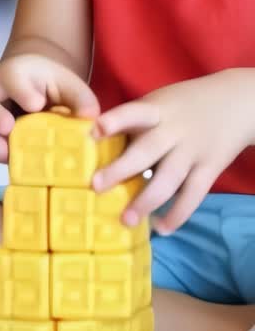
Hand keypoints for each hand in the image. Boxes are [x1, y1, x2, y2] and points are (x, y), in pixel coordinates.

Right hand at [0, 53, 99, 162]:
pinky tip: (1, 156)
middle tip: (8, 128)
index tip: (36, 104)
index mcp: (17, 72)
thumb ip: (81, 98)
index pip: (12, 75)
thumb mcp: (69, 87)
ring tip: (3, 152)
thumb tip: (90, 116)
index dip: (21, 89)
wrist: (31, 88)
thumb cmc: (51, 88)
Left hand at [93, 70, 254, 232]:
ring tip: (126, 220)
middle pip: (147, 150)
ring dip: (146, 201)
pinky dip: (177, 214)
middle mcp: (174, 130)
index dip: (115, 121)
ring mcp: (193, 151)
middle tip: (96, 186)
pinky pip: (193, 195)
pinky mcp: (209, 169)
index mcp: (157, 109)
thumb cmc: (184, 104)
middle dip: (121, 169)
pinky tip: (160, 228)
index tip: (93, 131)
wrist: (236, 103)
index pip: (134, 112)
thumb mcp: (160, 102)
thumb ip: (135, 121)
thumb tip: (98, 147)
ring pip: (169, 179)